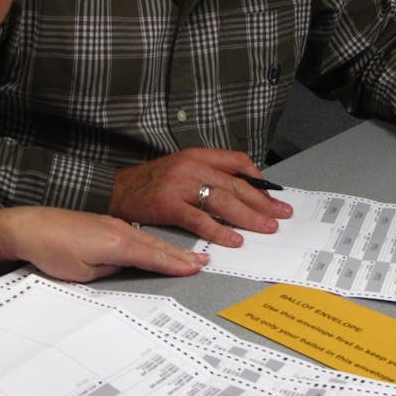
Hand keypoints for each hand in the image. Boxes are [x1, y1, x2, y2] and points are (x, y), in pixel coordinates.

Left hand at [0, 206, 209, 281]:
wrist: (26, 227)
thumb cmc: (50, 251)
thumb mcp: (83, 273)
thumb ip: (110, 270)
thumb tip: (126, 267)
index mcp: (116, 243)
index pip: (154, 256)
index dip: (176, 265)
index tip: (197, 269)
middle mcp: (119, 229)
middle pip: (157, 246)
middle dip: (182, 255)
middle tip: (206, 262)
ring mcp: (112, 223)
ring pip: (148, 238)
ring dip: (170, 248)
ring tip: (191, 255)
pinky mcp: (104, 223)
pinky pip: (137, 234)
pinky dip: (154, 241)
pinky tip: (159, 245)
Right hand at [108, 148, 292, 247]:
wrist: (114, 190)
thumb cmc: (148, 183)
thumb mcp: (180, 169)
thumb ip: (207, 175)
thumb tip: (239, 192)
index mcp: (196, 155)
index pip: (237, 162)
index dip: (258, 179)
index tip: (272, 195)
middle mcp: (190, 166)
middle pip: (235, 184)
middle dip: (262, 202)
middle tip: (280, 215)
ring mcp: (179, 184)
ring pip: (223, 201)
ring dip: (249, 217)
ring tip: (266, 228)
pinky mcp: (168, 204)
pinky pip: (200, 219)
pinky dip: (220, 231)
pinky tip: (234, 240)